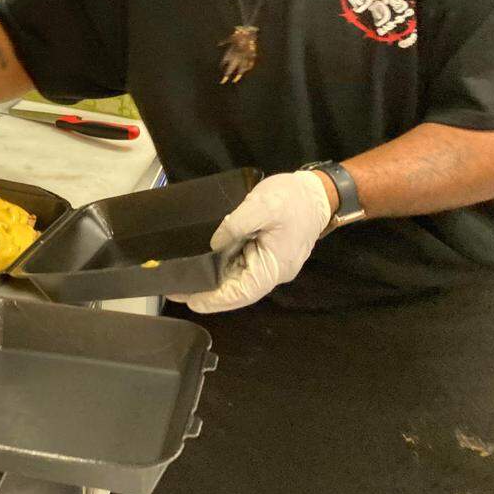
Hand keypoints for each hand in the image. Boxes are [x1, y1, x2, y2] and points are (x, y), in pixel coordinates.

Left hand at [170, 171, 332, 312]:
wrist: (318, 192)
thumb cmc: (292, 199)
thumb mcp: (263, 205)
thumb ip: (236, 225)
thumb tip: (214, 244)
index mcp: (274, 266)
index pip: (243, 292)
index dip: (216, 300)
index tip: (192, 301)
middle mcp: (272, 270)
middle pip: (237, 287)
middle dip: (208, 290)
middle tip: (176, 288)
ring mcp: (269, 262)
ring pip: (237, 277)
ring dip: (213, 278)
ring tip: (183, 276)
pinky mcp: (265, 252)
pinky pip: (241, 263)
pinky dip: (222, 265)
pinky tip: (203, 261)